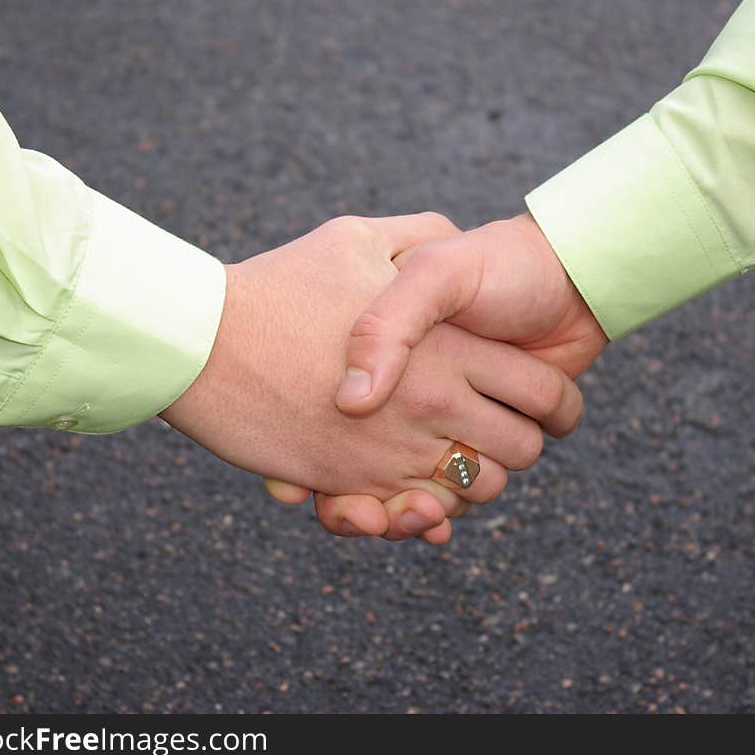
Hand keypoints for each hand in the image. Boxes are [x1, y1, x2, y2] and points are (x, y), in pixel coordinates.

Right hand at [161, 213, 583, 538]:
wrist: (199, 336)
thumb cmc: (282, 280)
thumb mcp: (355, 237)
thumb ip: (416, 237)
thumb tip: (451, 239)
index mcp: (449, 345)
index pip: (544, 394)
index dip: (555, 404)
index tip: (541, 403)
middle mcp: (432, 400)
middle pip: (520, 452)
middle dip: (517, 450)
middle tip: (494, 433)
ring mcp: (393, 447)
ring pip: (474, 492)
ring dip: (472, 487)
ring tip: (453, 463)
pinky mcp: (351, 480)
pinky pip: (413, 516)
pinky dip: (425, 517)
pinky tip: (421, 503)